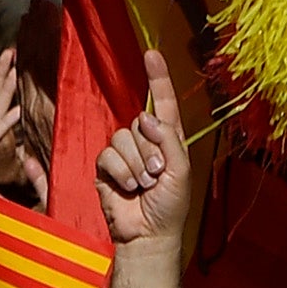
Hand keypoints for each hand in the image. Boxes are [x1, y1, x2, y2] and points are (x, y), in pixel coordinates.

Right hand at [93, 51, 192, 248]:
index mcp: (168, 138)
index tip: (151, 53)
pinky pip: (108, 155)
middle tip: (157, 175)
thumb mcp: (180, 170)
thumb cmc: (170, 205)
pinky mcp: (106, 167)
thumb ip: (168, 140)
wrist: (148, 234)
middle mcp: (145, 141)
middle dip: (149, 150)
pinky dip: (120, 172)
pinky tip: (128, 188)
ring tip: (144, 184)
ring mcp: (125, 153)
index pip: (163, 102)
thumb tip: (145, 118)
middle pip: (140, 122)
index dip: (158, 78)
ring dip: (136, 164)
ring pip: (122, 137)